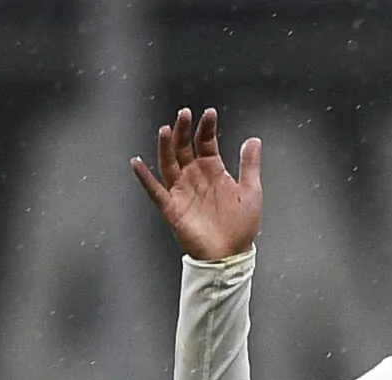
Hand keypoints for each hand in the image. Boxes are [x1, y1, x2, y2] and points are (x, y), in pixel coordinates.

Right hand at [131, 106, 261, 260]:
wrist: (231, 255)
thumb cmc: (241, 226)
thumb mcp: (251, 192)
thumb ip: (250, 165)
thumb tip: (253, 139)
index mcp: (212, 170)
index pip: (205, 141)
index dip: (206, 127)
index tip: (210, 113)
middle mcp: (194, 176)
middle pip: (183, 146)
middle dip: (183, 129)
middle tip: (184, 113)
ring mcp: (181, 190)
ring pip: (169, 162)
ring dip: (165, 146)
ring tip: (166, 129)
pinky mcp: (171, 207)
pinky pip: (155, 190)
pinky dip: (144, 177)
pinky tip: (137, 163)